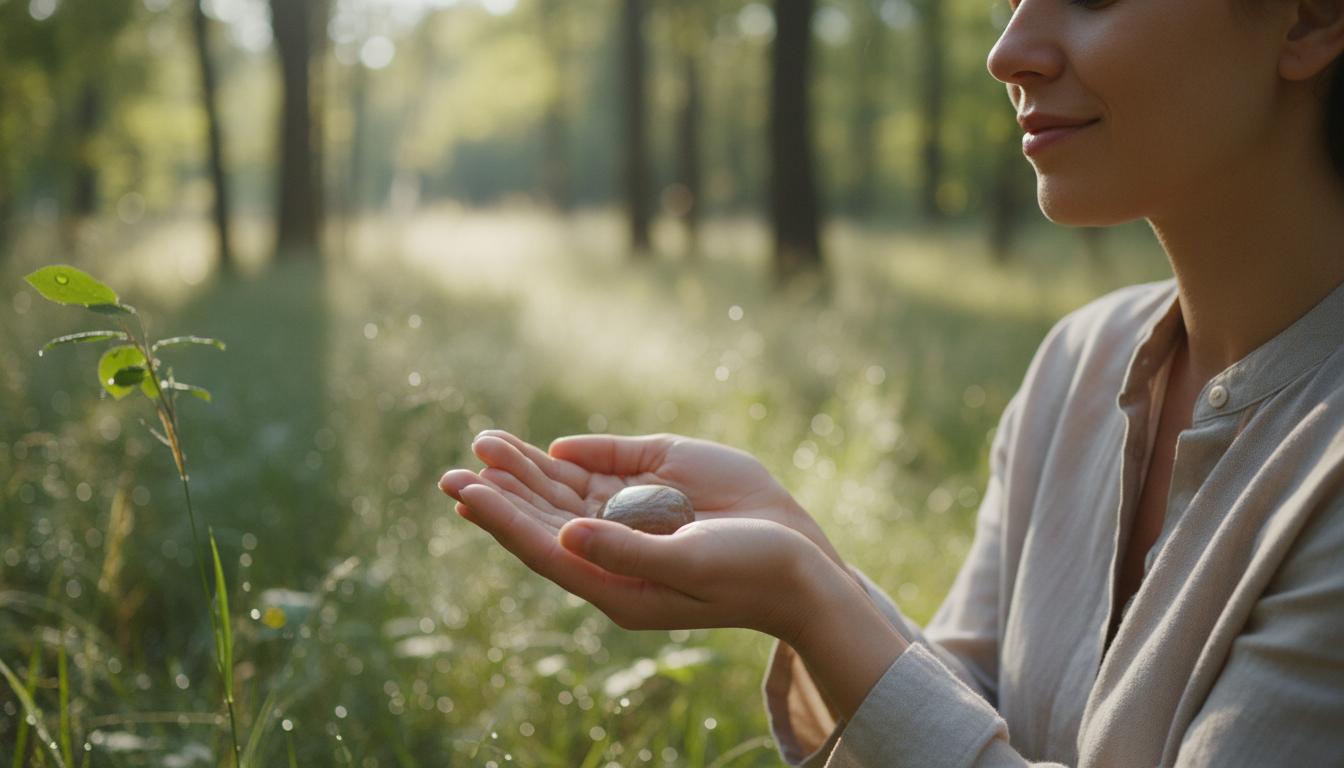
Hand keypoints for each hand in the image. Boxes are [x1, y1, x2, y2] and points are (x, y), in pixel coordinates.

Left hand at [438, 430, 846, 571]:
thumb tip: (566, 536)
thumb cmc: (751, 572)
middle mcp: (617, 550)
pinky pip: (605, 469)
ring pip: (567, 492)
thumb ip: (627, 552)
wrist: (805, 561)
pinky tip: (545, 450)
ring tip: (484, 444)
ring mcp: (636, 517)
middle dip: (501, 493)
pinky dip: (573, 458)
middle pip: (545, 519)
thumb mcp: (690, 566)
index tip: (467, 493)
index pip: (545, 550)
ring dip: (527, 471)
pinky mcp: (659, 486)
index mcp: (617, 585)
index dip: (504, 521)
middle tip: (452, 474)